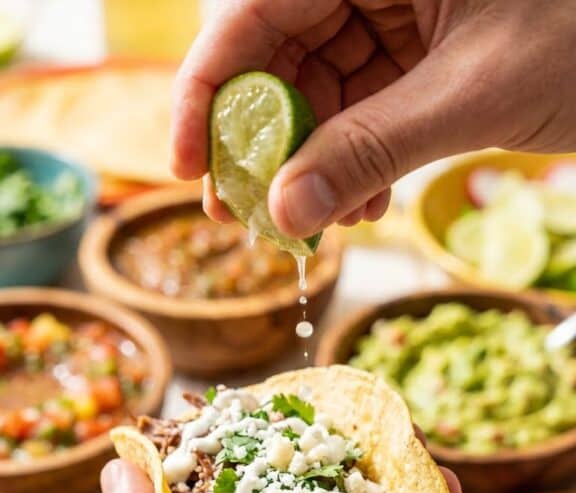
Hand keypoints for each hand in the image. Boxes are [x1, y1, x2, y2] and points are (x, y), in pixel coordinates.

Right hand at [172, 0, 575, 235]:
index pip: (255, 7)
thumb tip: (285, 211)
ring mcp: (392, 8)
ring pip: (314, 87)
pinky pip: (359, 106)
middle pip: (275, 52)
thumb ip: (373, 149)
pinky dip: (355, 159)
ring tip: (316, 225)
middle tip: (244, 216)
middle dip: (260, 141)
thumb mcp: (472, 95)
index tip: (187, 165)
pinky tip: (366, 204)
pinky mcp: (414, 49)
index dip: (208, 88)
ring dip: (310, 164)